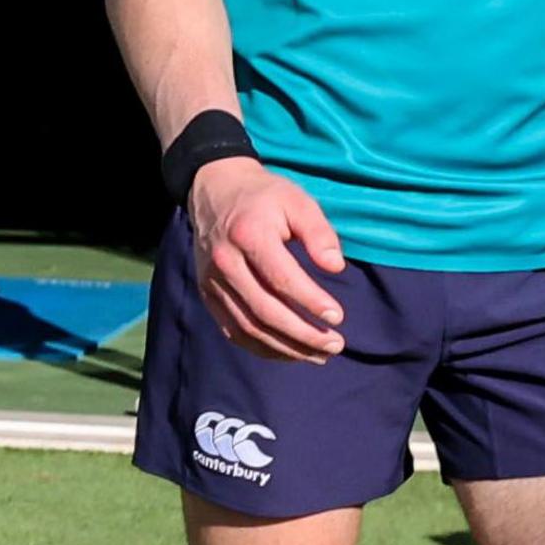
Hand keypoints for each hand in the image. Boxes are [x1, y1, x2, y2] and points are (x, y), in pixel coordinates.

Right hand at [183, 157, 348, 362]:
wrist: (214, 189)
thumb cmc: (264, 196)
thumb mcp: (297, 201)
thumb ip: (319, 233)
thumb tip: (336, 267)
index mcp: (249, 235)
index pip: (281, 279)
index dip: (310, 302)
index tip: (337, 317)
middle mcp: (226, 262)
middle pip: (265, 311)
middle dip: (303, 335)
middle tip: (335, 344)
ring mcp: (212, 281)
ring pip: (249, 327)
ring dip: (286, 347)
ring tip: (318, 355)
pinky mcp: (207, 293)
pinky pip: (233, 329)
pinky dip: (261, 347)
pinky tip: (288, 351)